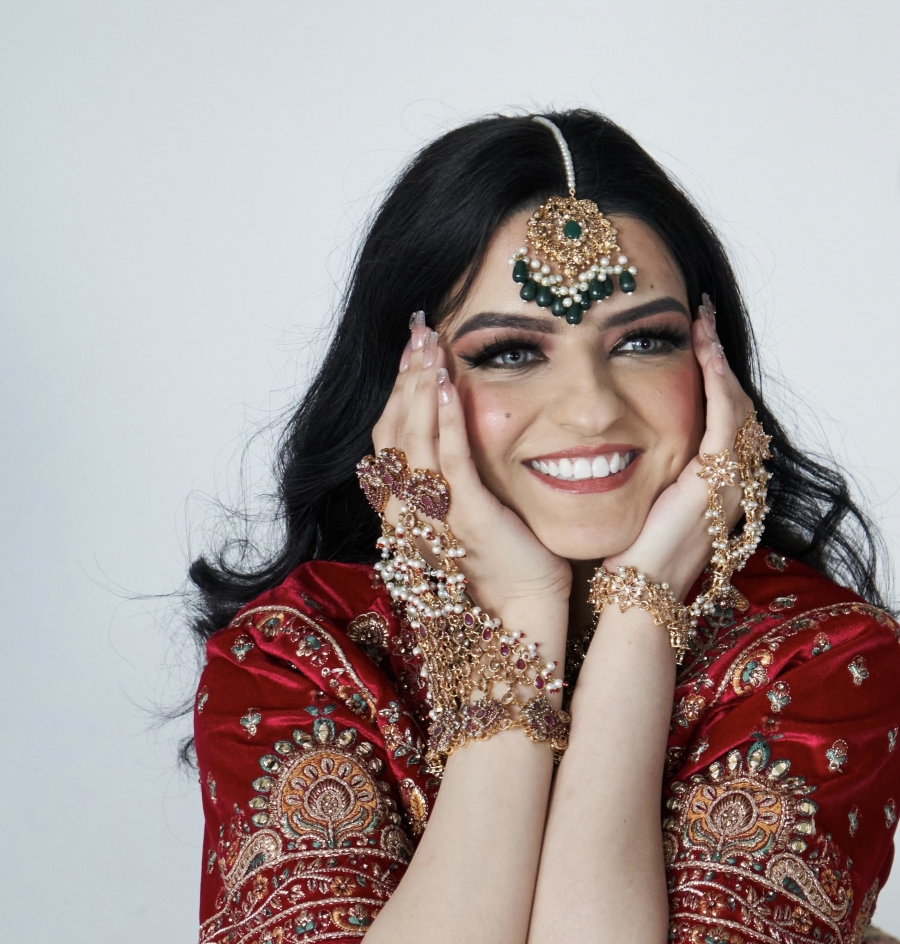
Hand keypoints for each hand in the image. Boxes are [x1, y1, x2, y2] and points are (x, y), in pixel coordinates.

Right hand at [372, 313, 570, 638]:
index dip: (397, 389)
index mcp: (405, 509)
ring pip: (413, 438)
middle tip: (417, 328)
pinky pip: (448, 461)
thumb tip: (460, 435)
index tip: (411, 348)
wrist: (521, 614)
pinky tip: (448, 385)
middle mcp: (408, 510)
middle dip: (404, 375)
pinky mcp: (465, 516)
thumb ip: (455, 480)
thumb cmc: (504, 566)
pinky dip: (443, 420)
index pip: (389, 437)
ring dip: (419, 386)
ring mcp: (433, 514)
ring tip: (429, 344)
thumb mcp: (468, 516)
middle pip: (391, 430)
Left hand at [604, 296, 753, 600]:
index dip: (714, 381)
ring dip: (719, 361)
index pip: (724, 422)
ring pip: (737, 406)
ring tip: (703, 325)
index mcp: (718, 490)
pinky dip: (717, 382)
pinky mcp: (715, 481)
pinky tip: (703, 352)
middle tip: (703, 321)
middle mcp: (733, 484)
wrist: (637, 595)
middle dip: (720, 361)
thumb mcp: (640, 507)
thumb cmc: (630, 561)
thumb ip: (641, 475)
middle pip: (738, 407)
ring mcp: (729, 483)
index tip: (695, 344)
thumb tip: (610, 450)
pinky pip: (725, 418)